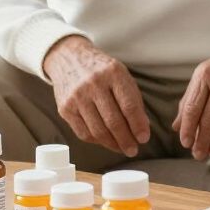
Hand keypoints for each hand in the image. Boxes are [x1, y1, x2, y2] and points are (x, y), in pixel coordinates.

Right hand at [43, 35, 150, 156]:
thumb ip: (133, 100)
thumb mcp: (122, 76)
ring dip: (112, 144)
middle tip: (133, 150)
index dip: (138, 125)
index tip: (144, 138)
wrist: (70, 59)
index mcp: (113, 73)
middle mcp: (94, 84)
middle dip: (126, 140)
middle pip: (113, 121)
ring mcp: (77, 97)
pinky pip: (83, 132)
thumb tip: (142, 128)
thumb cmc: (102, 70)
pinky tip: (106, 142)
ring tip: (122, 148)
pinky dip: (97, 141)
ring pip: (97, 130)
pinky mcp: (65, 108)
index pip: (129, 105)